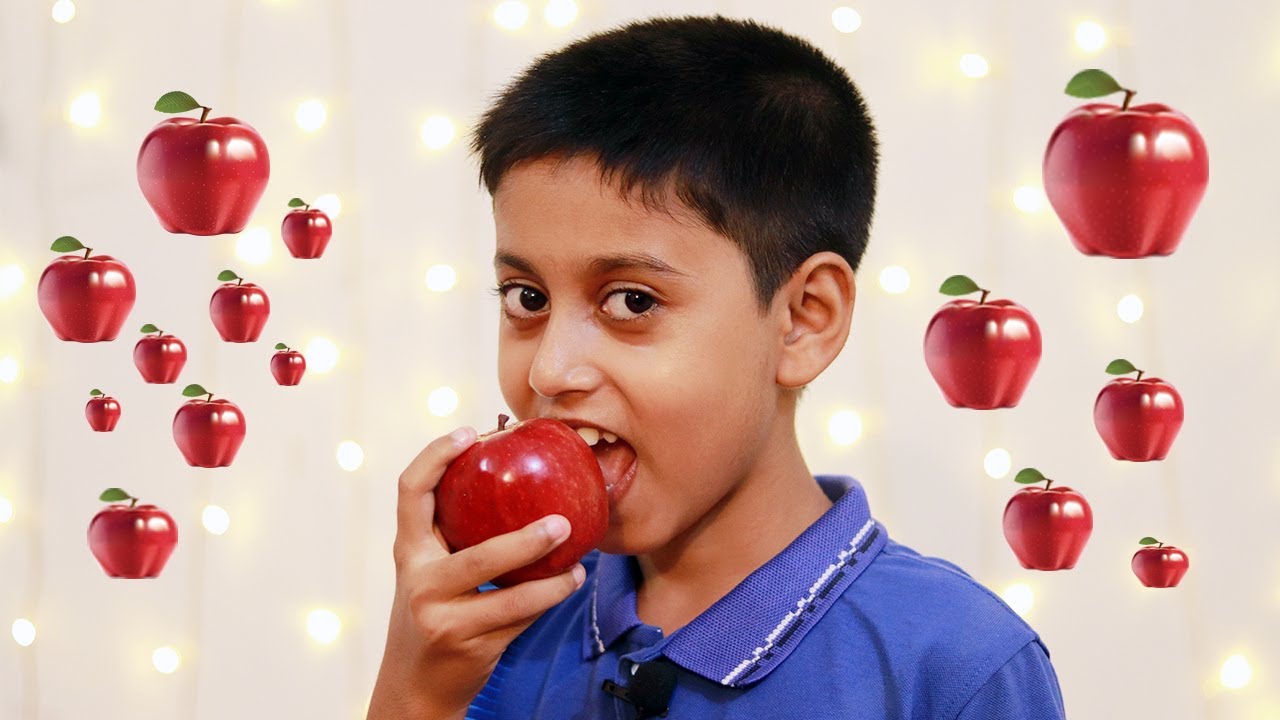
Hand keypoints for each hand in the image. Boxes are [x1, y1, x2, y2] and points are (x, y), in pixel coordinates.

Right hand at [367, 426, 586, 719]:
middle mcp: (419, 583)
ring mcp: (442, 619)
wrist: (414, 684)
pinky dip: (549, 598)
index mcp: (408, 551)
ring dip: (551, 581)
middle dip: (525, 540)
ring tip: (579, 559)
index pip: (410, 492)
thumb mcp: (432, 569)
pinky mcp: (468, 648)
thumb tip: (516, 467)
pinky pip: (519, 619)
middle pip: (478, 556)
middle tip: (563, 521)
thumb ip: (458, 531)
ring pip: (509, 598)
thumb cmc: (436, 609)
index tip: (472, 432)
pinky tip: (571, 580)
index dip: (436, 456)